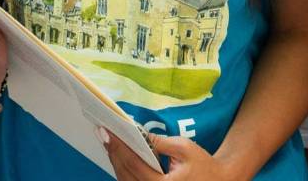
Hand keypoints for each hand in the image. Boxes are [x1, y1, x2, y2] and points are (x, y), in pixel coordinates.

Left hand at [102, 129, 236, 180]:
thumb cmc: (204, 166)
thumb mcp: (184, 149)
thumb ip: (160, 143)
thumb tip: (138, 133)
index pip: (133, 164)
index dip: (118, 147)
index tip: (107, 133)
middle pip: (125, 175)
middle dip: (114, 154)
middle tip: (103, 136)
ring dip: (116, 163)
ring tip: (109, 145)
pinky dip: (124, 172)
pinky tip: (120, 159)